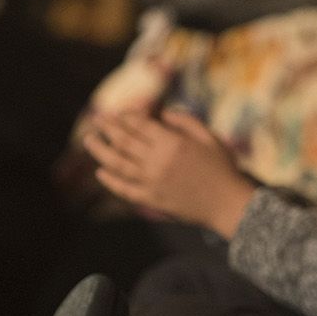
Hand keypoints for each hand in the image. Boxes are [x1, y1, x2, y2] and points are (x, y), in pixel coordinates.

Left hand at [83, 108, 257, 237]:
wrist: (227, 204)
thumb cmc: (222, 168)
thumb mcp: (209, 136)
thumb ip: (185, 121)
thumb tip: (161, 114)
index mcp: (172, 143)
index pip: (139, 125)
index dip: (125, 116)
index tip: (116, 112)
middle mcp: (158, 161)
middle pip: (124, 141)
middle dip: (108, 128)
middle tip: (96, 120)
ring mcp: (152, 182)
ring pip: (118, 164)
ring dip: (100, 151)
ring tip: (89, 141)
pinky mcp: (152, 200)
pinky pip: (125, 189)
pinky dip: (110, 181)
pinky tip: (100, 173)